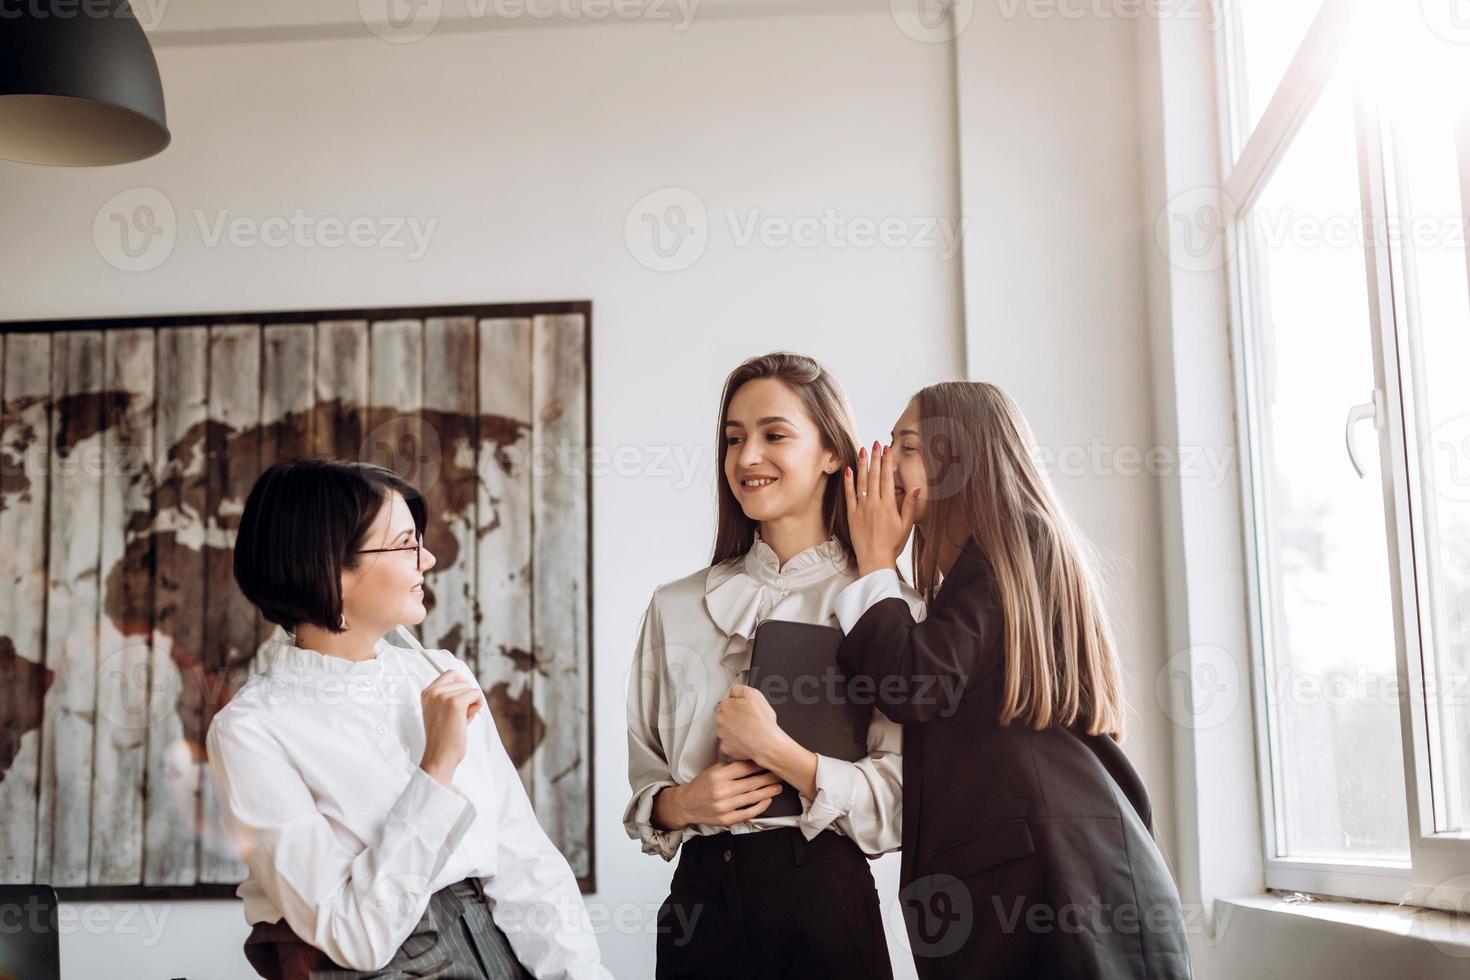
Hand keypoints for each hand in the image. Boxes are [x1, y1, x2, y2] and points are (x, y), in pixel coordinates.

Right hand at [419, 669, 485, 786]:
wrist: (439, 756)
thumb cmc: (443, 737)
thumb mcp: (439, 710)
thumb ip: (448, 696)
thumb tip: (468, 685)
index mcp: (427, 693)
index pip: (450, 674)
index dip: (461, 685)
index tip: (461, 700)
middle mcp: (433, 692)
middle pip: (462, 681)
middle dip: (466, 696)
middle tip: (459, 715)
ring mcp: (444, 696)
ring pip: (470, 688)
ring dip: (471, 703)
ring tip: (461, 719)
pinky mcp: (456, 703)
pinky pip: (477, 694)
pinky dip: (477, 705)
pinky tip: (468, 718)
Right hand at [653, 760, 783, 829]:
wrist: (686, 804)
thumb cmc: (702, 785)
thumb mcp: (713, 770)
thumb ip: (731, 767)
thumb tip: (753, 762)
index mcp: (718, 775)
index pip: (744, 768)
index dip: (759, 765)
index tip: (770, 762)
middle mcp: (721, 791)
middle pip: (751, 783)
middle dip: (768, 778)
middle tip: (780, 774)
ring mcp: (724, 806)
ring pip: (751, 797)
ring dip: (768, 792)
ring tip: (778, 787)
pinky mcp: (726, 819)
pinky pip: (747, 813)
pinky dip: (759, 807)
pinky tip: (767, 800)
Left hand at [714, 684, 785, 763]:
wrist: (767, 744)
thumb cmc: (762, 722)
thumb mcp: (755, 695)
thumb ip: (740, 689)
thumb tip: (734, 690)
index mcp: (726, 706)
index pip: (728, 702)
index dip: (738, 705)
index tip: (745, 709)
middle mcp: (721, 720)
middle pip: (725, 716)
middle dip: (735, 717)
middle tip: (749, 720)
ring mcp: (722, 735)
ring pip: (726, 730)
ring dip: (734, 730)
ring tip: (748, 731)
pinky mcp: (726, 748)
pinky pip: (729, 743)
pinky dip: (735, 742)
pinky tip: (745, 740)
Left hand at [845, 440, 919, 576]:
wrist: (875, 560)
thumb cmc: (893, 544)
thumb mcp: (906, 526)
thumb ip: (909, 505)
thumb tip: (916, 487)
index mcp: (889, 505)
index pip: (888, 478)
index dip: (887, 461)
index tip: (887, 448)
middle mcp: (874, 504)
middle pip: (875, 476)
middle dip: (875, 458)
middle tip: (875, 443)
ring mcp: (862, 508)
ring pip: (861, 482)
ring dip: (862, 464)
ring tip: (862, 449)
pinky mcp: (852, 515)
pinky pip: (849, 495)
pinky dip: (849, 481)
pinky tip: (849, 469)